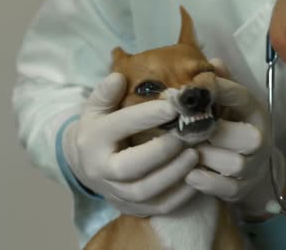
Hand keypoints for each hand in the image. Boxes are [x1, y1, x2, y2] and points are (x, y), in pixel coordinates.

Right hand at [63, 72, 198, 215]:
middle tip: (187, 134)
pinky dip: (181, 195)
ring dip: (174, 173)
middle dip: (161, 150)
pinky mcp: (133, 208)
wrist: (89, 165)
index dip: (147, 115)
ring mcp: (117, 193)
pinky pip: (159, 207)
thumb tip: (119, 77)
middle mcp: (101, 170)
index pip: (119, 126)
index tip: (174, 105)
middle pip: (129, 166)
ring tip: (195, 154)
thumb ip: (107, 93)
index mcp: (92, 140)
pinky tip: (197, 176)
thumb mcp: (97, 108)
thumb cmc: (101, 129)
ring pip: (145, 190)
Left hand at [185, 59, 285, 220]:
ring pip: (232, 163)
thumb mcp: (229, 103)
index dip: (214, 90)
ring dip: (204, 157)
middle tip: (180, 128)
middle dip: (208, 132)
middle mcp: (260, 138)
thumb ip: (221, 83)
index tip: (185, 90)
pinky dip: (205, 181)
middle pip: (241, 135)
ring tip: (183, 151)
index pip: (240, 95)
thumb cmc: (231, 126)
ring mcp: (254, 166)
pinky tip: (188, 173)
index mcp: (255, 111)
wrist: (251, 166)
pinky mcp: (243, 189)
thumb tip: (213, 61)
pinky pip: (225, 188)